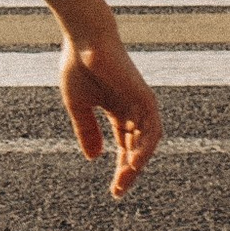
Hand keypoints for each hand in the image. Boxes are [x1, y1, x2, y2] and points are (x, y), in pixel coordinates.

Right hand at [59, 18, 160, 195]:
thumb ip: (87, 131)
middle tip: (118, 191)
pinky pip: (151, 127)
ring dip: (138, 162)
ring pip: (147, 141)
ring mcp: (141, 104)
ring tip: (126, 180)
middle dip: (129, 171)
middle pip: (137, 148)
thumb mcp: (78, 105)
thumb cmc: (78, 65)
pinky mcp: (145, 97)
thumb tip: (94, 159)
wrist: (84, 39)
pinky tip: (136, 162)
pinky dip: (146, 146)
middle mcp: (133, 110)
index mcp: (118, 111)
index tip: (114, 191)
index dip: (120, 169)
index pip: (125, 146)